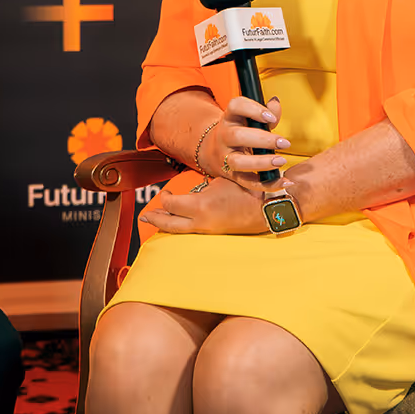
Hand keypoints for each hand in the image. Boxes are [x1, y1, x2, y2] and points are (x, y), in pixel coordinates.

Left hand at [139, 174, 280, 235]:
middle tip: (144, 218)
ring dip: (167, 225)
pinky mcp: (217, 233)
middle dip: (155, 220)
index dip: (165, 197)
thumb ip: (205, 185)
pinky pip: (192, 231)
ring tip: (156, 222)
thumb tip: (194, 187)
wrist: (270, 207)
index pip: (171, 204)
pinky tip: (181, 224)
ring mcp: (208, 230)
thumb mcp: (223, 179)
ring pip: (180, 231)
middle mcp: (200, 222)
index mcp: (200, 206)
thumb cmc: (248, 188)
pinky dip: (183, 227)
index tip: (166, 192)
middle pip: (169, 224)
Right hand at [201, 95, 290, 191]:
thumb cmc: (242, 131)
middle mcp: (224, 135)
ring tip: (281, 161)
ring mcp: (225, 156)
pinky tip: (284, 182)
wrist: (216, 150)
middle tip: (284, 143)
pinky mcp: (231, 175)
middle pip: (237, 136)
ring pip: (237, 162)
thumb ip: (267, 111)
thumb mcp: (250, 118)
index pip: (235, 106)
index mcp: (230, 117)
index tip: (270, 118)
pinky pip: (247, 182)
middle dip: (262, 140)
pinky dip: (267, 185)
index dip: (252, 110)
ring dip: (261, 163)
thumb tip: (275, 103)